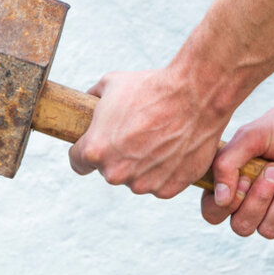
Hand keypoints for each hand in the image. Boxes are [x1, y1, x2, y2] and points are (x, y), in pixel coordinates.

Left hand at [68, 69, 230, 197]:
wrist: (196, 95)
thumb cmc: (152, 88)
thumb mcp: (109, 85)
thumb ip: (92, 101)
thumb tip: (86, 104)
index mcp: (94, 150)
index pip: (77, 162)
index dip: (85, 151)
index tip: (96, 145)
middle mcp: (115, 173)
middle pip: (109, 170)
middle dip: (117, 156)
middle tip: (136, 134)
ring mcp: (142, 184)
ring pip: (134, 179)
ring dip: (141, 165)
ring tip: (158, 138)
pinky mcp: (167, 189)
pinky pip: (159, 183)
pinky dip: (164, 171)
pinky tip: (172, 149)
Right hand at [203, 99, 273, 241]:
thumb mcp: (250, 137)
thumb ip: (226, 164)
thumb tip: (220, 198)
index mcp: (230, 181)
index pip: (213, 211)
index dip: (227, 204)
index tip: (246, 178)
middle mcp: (249, 199)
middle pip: (240, 226)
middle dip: (260, 200)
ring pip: (267, 231)